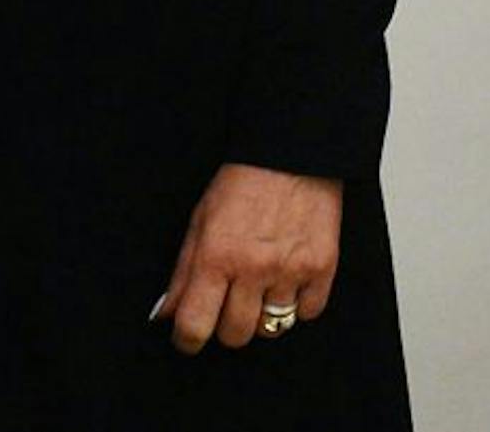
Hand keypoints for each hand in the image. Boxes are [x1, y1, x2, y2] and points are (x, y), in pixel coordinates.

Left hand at [155, 164, 343, 353]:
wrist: (293, 150)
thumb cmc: (243, 182)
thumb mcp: (201, 221)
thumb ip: (182, 273)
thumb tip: (167, 316)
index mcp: (216, 257)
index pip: (193, 327)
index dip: (187, 339)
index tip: (191, 335)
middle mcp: (253, 268)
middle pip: (235, 336)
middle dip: (228, 324)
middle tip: (232, 300)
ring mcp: (290, 269)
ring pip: (272, 328)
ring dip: (264, 313)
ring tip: (263, 286)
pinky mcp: (323, 266)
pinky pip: (307, 313)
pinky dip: (299, 303)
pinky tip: (290, 279)